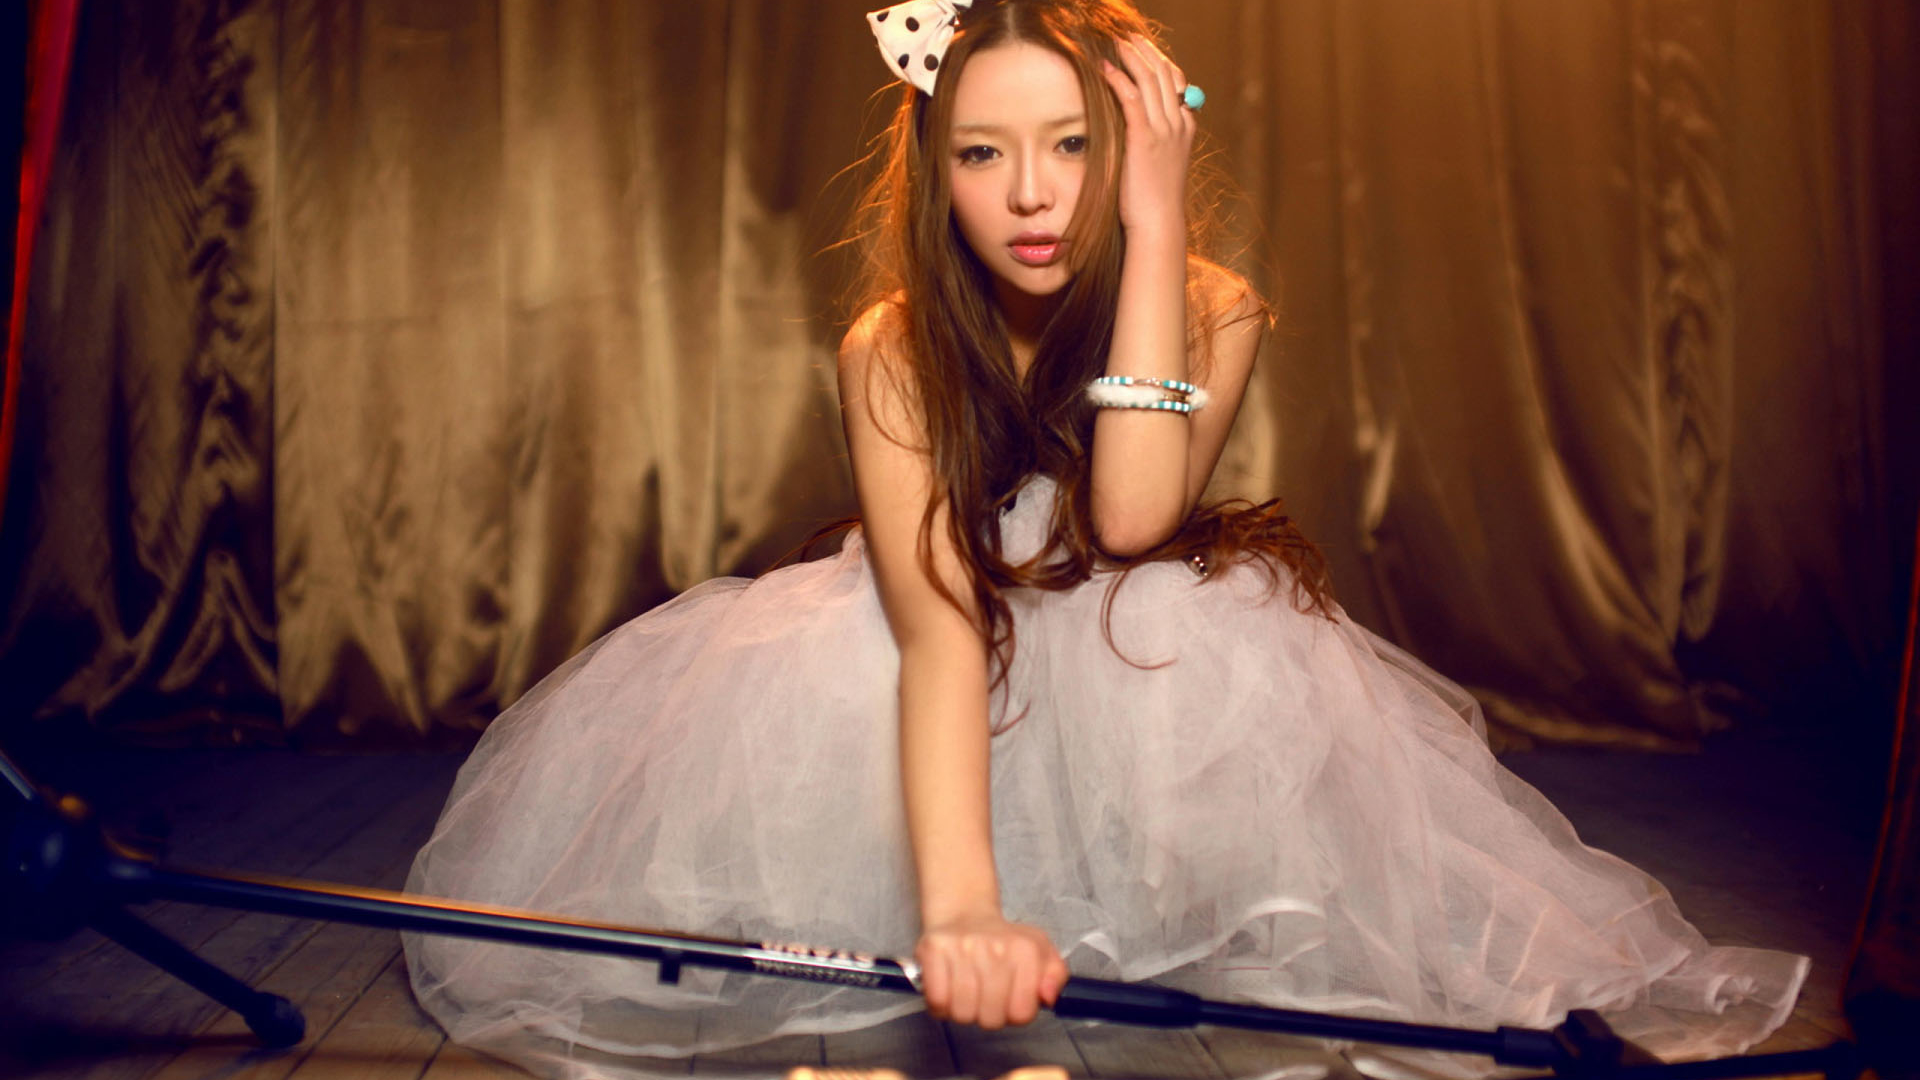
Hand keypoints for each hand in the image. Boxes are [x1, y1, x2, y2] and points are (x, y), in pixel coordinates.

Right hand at [915, 911, 1069, 1029]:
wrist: (965, 914)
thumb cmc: (1004, 942)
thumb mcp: (1040, 953)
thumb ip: (1055, 977)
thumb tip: (1048, 996)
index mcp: (1025, 949)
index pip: (1021, 1013)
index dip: (1014, 1014)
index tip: (1010, 1001)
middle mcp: (995, 946)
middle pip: (991, 1017)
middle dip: (989, 1015)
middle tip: (986, 998)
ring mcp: (963, 946)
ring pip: (963, 1012)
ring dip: (964, 1011)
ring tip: (968, 994)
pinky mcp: (934, 949)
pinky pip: (937, 1000)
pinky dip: (940, 1005)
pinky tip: (949, 991)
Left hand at [1099, 34, 1196, 238]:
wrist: (1157, 224)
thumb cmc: (1154, 200)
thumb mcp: (1161, 164)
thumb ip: (1156, 141)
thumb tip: (1138, 126)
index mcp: (1184, 128)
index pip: (1176, 83)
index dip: (1159, 61)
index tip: (1142, 48)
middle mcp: (1178, 124)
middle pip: (1165, 74)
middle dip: (1145, 50)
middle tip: (1128, 35)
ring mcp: (1164, 131)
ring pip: (1150, 80)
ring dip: (1132, 57)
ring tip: (1115, 42)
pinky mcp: (1144, 139)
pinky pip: (1132, 100)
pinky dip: (1119, 80)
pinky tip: (1105, 69)